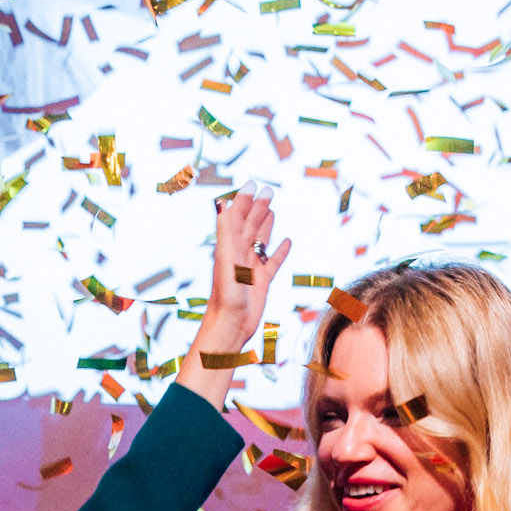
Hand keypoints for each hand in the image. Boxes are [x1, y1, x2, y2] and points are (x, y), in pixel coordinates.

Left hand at [175, 189, 291, 406]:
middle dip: (258, 207)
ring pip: (260, 241)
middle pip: (250, 225)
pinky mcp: (261, 282)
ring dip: (266, 224)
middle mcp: (239, 255)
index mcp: (229, 247)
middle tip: (268, 190)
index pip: (238, 217)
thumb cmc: (226, 298)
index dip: (244, 200)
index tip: (253, 183)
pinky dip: (280, 251)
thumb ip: (226, 232)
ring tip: (272, 210)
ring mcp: (251, 268)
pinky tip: (287, 243)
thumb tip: (223, 204)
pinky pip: (272, 262)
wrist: (230, 327)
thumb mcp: (226, 261)